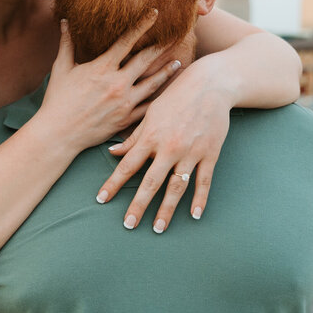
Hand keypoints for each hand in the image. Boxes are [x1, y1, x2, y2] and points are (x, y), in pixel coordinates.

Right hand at [35, 11, 182, 152]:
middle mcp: (117, 83)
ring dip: (167, 72)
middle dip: (161, 46)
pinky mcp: (126, 119)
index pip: (127, 40)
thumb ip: (67, 43)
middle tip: (175, 36)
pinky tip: (168, 92)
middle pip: (146, 60)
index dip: (143, 25)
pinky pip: (148, 107)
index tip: (155, 13)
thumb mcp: (61, 69)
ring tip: (178, 63)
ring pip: (153, 84)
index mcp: (102, 67)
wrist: (59, 133)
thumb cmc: (57, 99)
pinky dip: (159, 98)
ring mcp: (124, 102)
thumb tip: (65, 21)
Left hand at [95, 58, 233, 232]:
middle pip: (150, 182)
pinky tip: (193, 216)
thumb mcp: (150, 113)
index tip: (101, 200)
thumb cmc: (176, 97)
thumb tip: (112, 151)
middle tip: (128, 225)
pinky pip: (203, 182)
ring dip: (166, 209)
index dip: (113, 183)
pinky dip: (199, 200)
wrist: (210, 85)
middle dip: (138, 205)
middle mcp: (169, 147)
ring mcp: (191, 152)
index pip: (127, 165)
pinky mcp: (210, 154)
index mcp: (151, 136)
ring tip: (158, 228)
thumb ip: (133, 136)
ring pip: (176, 187)